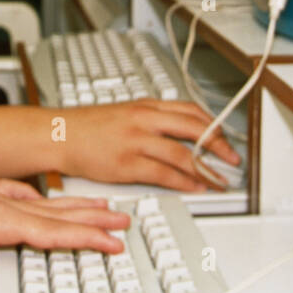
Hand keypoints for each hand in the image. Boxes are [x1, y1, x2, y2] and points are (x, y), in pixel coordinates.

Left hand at [0, 179, 128, 292]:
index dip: (86, 238)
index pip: (53, 231)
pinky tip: (46, 199)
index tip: (112, 242)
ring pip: (46, 201)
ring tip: (102, 204)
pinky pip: (26, 196)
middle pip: (57, 211)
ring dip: (75, 204)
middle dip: (92, 217)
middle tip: (123, 220)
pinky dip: (45, 198)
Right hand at [58, 101, 241, 191]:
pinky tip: (195, 187)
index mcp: (146, 105)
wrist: (59, 135)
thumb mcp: (125, 113)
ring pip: (182, 154)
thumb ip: (152, 120)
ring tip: (218, 179)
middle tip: (232, 158)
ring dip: (206, 169)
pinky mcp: (127, 163)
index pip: (190, 110)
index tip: (225, 137)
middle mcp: (144, 120)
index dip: (213, 125)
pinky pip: (165, 173)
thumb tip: (180, 131)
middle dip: (219, 146)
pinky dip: (185, 182)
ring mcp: (136, 141)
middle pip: (194, 129)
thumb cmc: (89, 127)